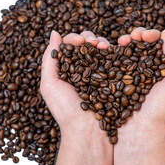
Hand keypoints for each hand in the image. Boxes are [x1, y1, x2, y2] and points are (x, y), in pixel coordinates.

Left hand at [41, 31, 113, 164]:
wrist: (89, 132)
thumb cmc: (66, 110)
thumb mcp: (49, 84)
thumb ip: (50, 58)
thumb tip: (54, 32)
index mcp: (67, 69)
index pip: (70, 46)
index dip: (75, 39)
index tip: (80, 42)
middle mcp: (83, 69)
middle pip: (87, 45)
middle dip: (90, 38)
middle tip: (93, 43)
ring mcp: (99, 73)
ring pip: (101, 50)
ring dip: (102, 42)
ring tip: (103, 46)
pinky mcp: (113, 78)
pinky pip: (114, 60)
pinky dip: (114, 51)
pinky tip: (113, 49)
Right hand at [117, 28, 164, 139]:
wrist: (139, 133)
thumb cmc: (162, 110)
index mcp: (161, 69)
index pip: (156, 45)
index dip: (150, 35)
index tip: (144, 36)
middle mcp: (145, 71)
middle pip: (140, 45)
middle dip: (135, 35)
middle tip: (130, 37)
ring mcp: (128, 76)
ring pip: (125, 51)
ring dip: (122, 42)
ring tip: (119, 42)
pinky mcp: (114, 82)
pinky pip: (111, 63)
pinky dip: (109, 52)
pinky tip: (107, 48)